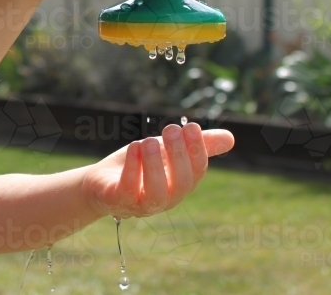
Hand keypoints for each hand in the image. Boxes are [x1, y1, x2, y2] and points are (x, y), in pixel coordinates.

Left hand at [81, 122, 234, 218]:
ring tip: (150, 140)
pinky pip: (127, 189)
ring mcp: (140, 204)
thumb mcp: (166, 150)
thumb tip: (231, 138)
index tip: (191, 126)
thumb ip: (196, 146)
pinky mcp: (117, 201)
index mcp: (178, 186)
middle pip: (180, 183)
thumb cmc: (137, 166)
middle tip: (172, 128)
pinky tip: (133, 148)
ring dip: (155, 164)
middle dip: (178, 155)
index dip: (197, 150)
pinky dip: (132, 168)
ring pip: (156, 192)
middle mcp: (164, 199)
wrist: (100, 182)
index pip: (196, 172)